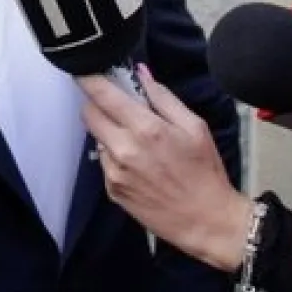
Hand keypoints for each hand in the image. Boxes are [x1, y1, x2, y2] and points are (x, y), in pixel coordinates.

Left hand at [79, 64, 252, 271]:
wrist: (206, 221)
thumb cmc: (205, 172)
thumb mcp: (194, 126)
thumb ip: (163, 97)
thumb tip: (140, 73)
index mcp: (145, 129)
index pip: (102, 94)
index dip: (88, 78)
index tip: (85, 70)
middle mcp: (123, 150)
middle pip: (88, 113)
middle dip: (97, 103)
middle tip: (116, 104)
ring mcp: (115, 172)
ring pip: (96, 138)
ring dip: (109, 131)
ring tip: (137, 140)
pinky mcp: (112, 190)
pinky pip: (104, 162)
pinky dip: (115, 156)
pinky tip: (139, 164)